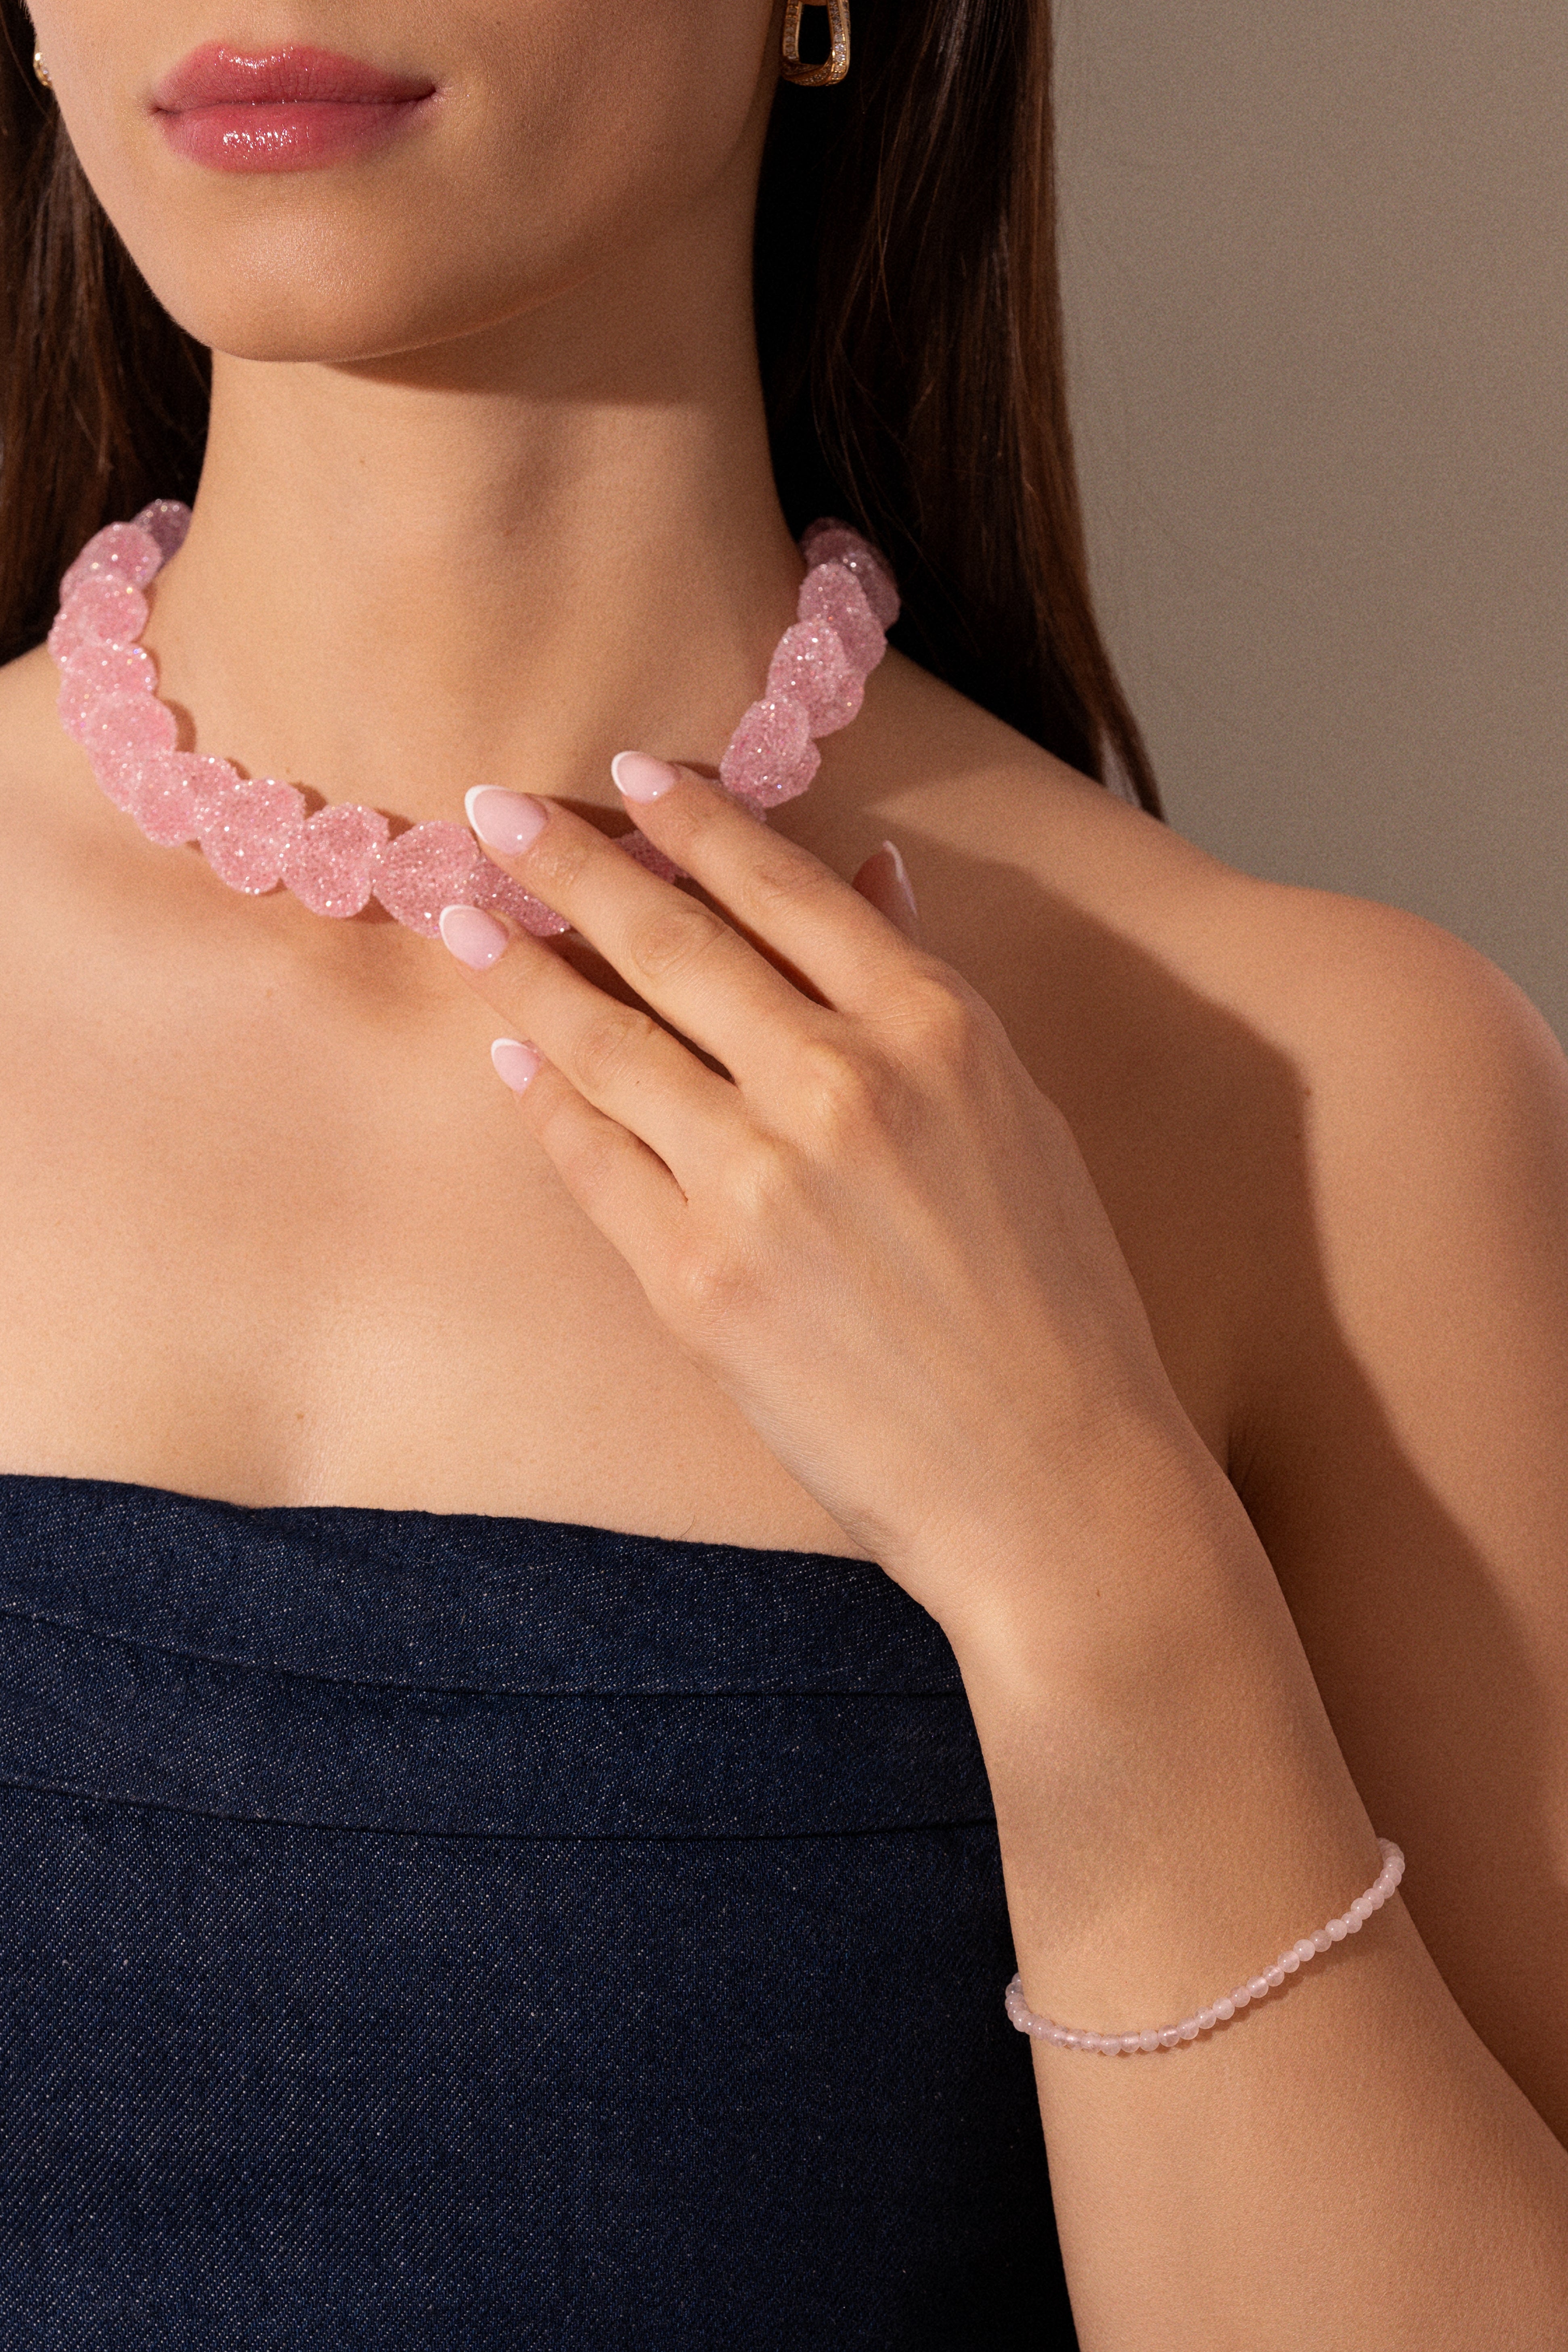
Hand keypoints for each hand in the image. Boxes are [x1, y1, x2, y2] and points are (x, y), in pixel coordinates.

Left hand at [438, 758, 1181, 1637]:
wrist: (1048, 1480)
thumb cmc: (1054, 1298)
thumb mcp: (1017, 1116)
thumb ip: (925, 994)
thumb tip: (863, 878)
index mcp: (936, 1030)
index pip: (784, 887)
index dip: (693, 821)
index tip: (628, 775)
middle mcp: (839, 1085)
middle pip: (671, 942)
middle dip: (569, 866)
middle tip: (490, 809)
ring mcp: (758, 1184)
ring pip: (606, 1041)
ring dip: (522, 968)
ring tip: (463, 918)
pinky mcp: (695, 1281)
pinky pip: (592, 1160)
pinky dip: (543, 1098)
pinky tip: (509, 1056)